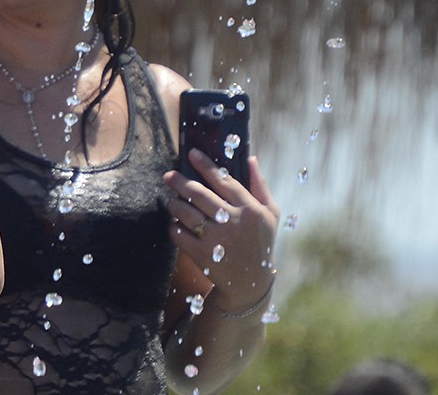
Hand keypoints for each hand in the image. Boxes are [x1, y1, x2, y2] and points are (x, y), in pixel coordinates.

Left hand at [165, 151, 279, 311]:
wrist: (251, 283)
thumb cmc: (260, 242)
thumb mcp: (270, 214)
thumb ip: (260, 185)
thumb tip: (250, 158)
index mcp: (249, 209)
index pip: (224, 180)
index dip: (206, 165)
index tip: (192, 154)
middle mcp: (232, 222)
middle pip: (200, 194)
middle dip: (180, 182)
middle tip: (168, 176)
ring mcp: (216, 239)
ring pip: (186, 213)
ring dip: (174, 204)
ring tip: (171, 201)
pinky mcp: (203, 255)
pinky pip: (179, 235)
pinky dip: (173, 227)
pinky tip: (174, 223)